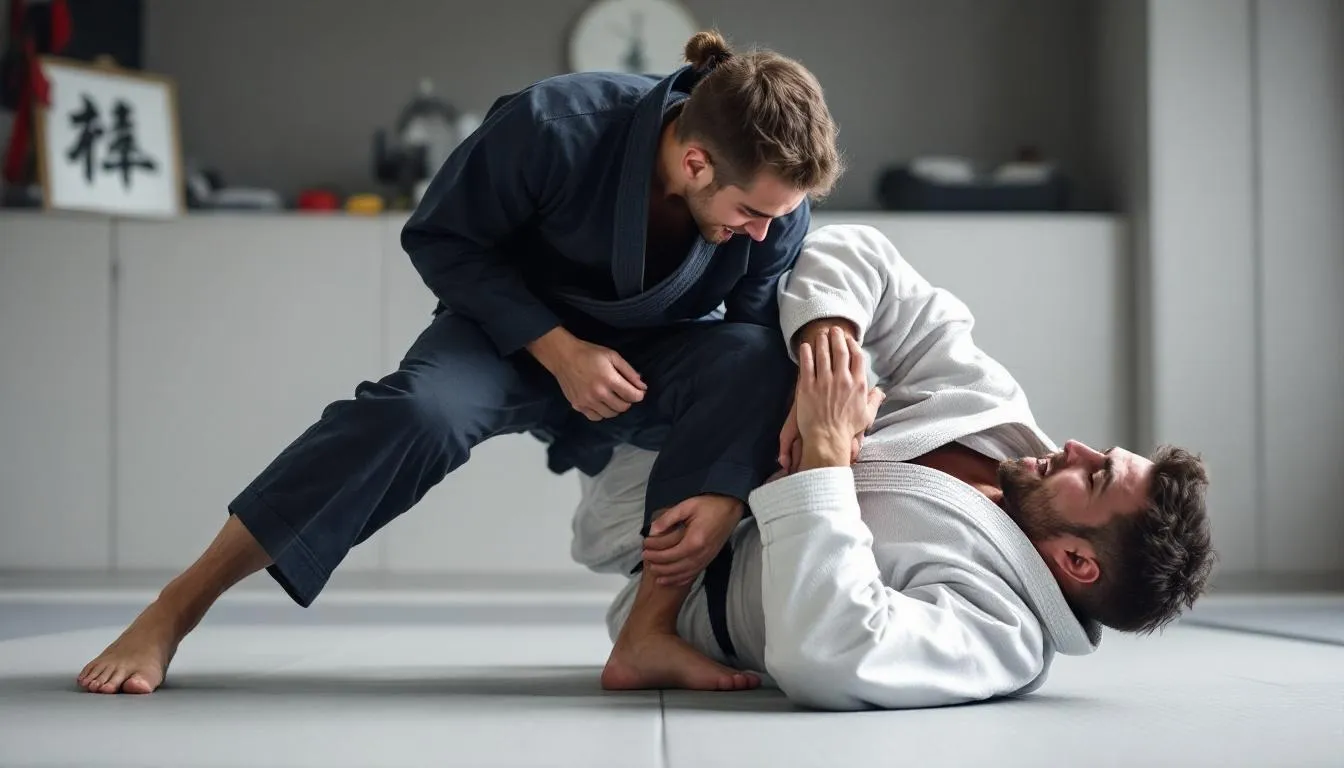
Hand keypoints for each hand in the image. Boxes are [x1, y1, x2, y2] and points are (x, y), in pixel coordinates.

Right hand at [529, 328, 645, 420]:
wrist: (563, 356)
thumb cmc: (589, 353)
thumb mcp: (612, 356)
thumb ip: (629, 371)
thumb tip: (642, 386)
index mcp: (609, 379)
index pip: (632, 396)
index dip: (639, 395)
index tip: (638, 392)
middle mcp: (599, 393)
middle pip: (622, 407)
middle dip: (628, 401)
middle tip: (625, 393)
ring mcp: (587, 401)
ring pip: (610, 414)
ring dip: (615, 408)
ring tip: (613, 398)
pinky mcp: (578, 405)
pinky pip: (596, 417)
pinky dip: (602, 413)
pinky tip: (601, 403)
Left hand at [641, 495, 743, 585]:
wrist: (731, 508)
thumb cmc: (709, 505)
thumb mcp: (686, 506)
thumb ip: (668, 518)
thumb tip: (653, 530)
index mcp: (694, 541)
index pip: (669, 554)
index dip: (655, 555)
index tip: (644, 550)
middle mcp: (700, 554)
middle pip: (675, 567)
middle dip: (659, 566)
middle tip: (646, 562)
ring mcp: (706, 558)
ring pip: (684, 574)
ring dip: (669, 577)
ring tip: (656, 575)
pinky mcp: (710, 559)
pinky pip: (694, 574)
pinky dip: (681, 579)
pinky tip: (672, 580)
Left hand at [780, 318, 863, 473]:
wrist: (827, 439)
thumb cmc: (847, 429)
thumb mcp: (867, 415)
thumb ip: (874, 400)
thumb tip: (880, 391)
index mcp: (857, 384)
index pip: (857, 357)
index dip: (853, 345)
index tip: (849, 339)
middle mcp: (841, 379)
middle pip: (840, 351)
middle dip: (837, 337)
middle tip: (833, 330)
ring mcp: (823, 382)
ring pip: (823, 354)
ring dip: (822, 341)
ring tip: (820, 334)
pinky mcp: (807, 386)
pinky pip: (806, 364)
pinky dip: (806, 353)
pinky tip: (805, 346)